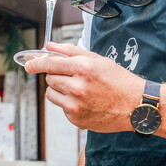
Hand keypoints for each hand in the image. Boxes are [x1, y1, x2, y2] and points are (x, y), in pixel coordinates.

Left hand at [24, 42, 143, 132]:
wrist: (137, 106)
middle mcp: (78, 87)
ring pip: (52, 94)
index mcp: (83, 68)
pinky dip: (69, 104)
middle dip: (57, 76)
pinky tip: (86, 102)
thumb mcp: (97, 59)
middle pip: (50, 78)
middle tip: (74, 77)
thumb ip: (70, 51)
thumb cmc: (119, 80)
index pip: (50, 64)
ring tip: (79, 90)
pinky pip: (62, 108)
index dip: (36, 63)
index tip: (28, 65)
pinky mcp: (77, 119)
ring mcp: (77, 105)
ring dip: (60, 90)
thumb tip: (48, 45)